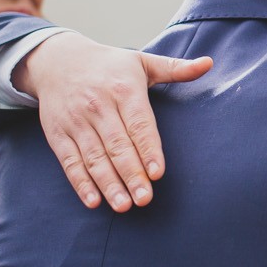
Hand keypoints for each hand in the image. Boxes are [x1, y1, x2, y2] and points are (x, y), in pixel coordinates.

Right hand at [18, 33, 211, 211]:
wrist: (57, 61)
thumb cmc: (108, 65)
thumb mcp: (142, 61)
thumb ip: (175, 68)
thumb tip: (209, 63)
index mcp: (123, 89)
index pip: (139, 124)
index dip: (148, 149)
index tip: (158, 173)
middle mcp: (98, 106)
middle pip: (117, 146)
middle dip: (131, 174)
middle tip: (145, 199)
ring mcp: (77, 122)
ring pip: (94, 158)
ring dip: (108, 184)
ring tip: (123, 205)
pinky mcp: (59, 135)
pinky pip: (70, 162)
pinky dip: (80, 183)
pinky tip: (93, 201)